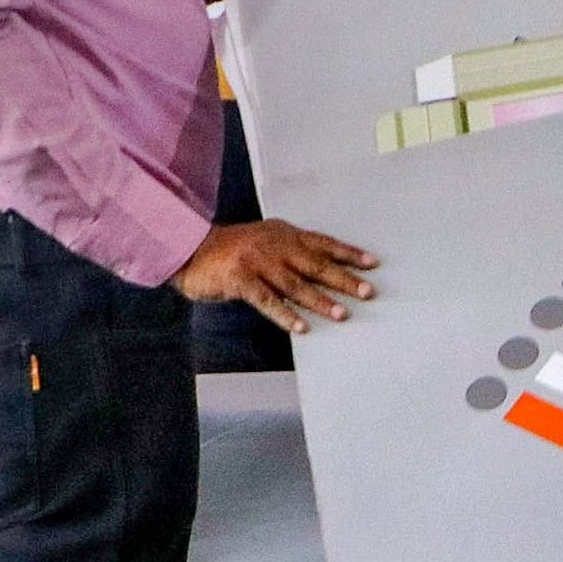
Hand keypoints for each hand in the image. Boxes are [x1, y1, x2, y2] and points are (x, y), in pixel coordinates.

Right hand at [172, 219, 375, 332]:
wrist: (189, 249)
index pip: (323, 243)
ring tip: (342, 314)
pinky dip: (285, 315)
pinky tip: (301, 327)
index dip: (348, 253)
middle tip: (367, 291)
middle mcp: (274, 244)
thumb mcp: (264, 243)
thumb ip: (290, 255)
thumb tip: (325, 277)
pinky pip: (267, 300)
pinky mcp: (239, 279)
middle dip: (343, 279)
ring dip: (320, 301)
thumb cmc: (231, 252)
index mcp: (283, 234)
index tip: (373, 263)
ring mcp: (257, 261)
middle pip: (315, 264)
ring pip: (295, 284)